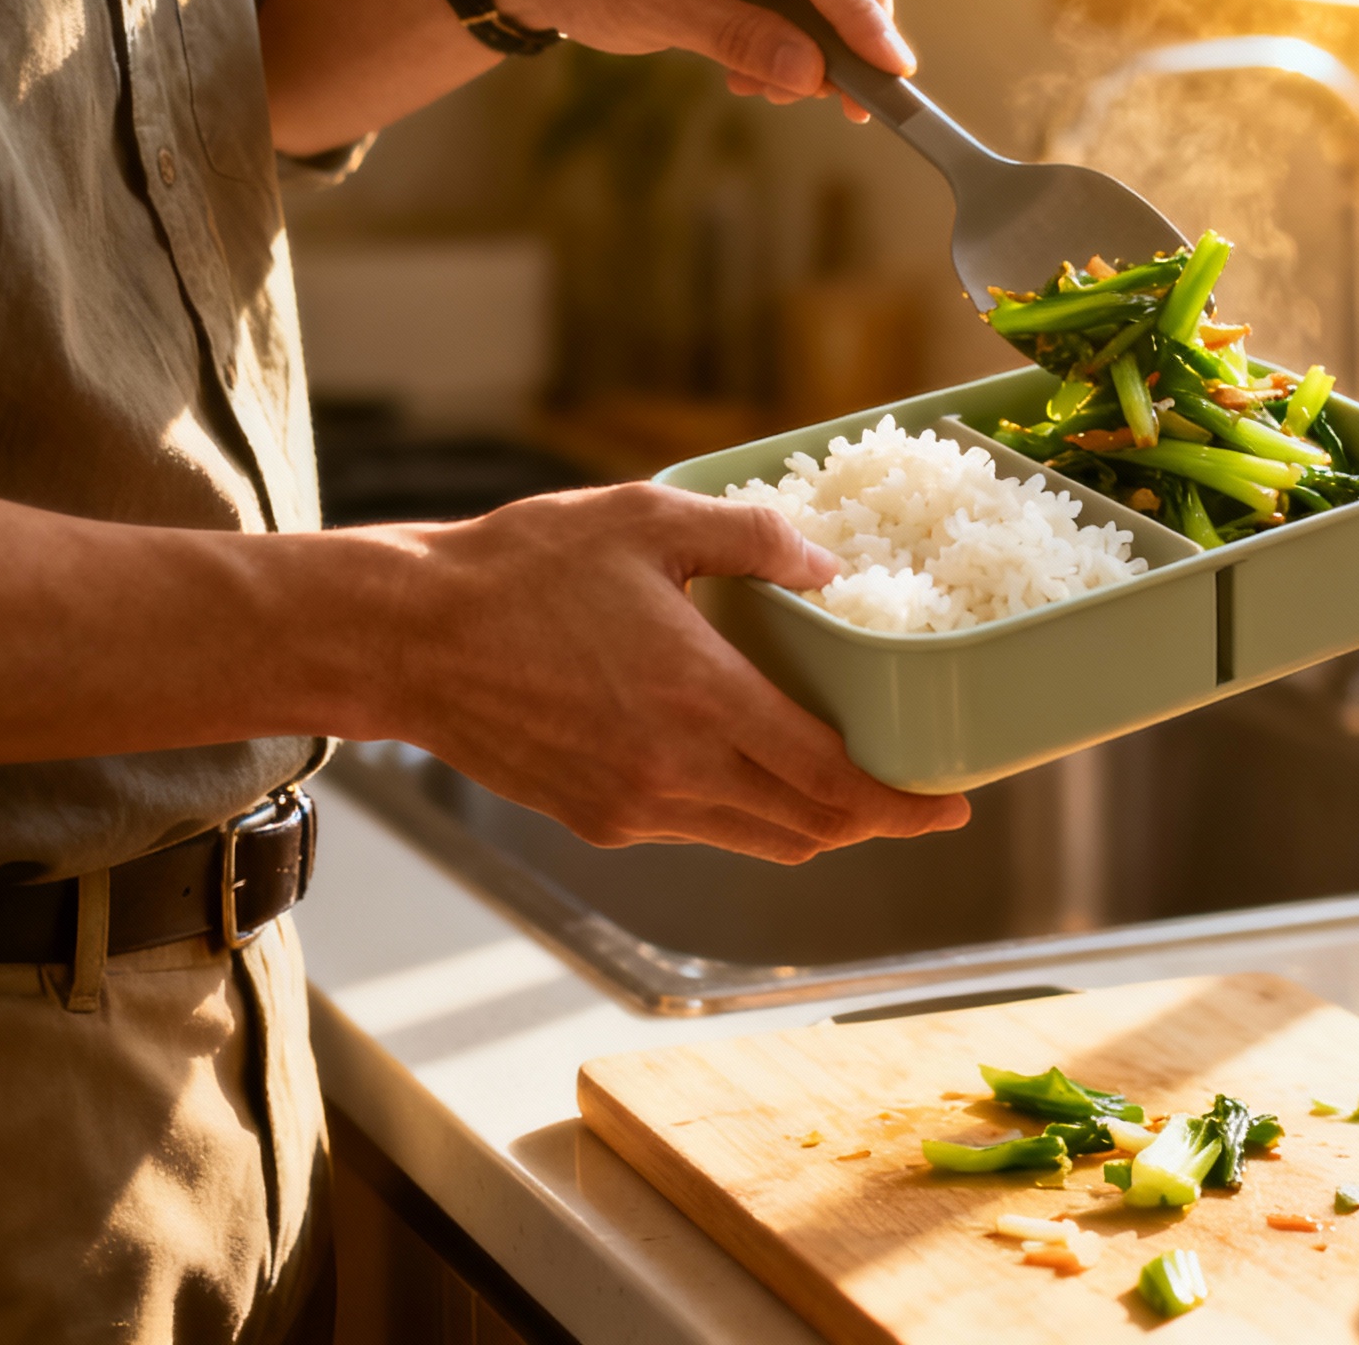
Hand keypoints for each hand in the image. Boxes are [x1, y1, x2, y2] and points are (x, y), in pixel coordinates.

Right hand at [378, 484, 967, 864]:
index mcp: (702, 701)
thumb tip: (830, 566)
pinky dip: (748, 814)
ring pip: (760, 841)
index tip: (955, 804)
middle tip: (919, 797)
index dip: (906, 805)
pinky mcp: (596, 821)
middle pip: (811, 828)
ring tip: (850, 786)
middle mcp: (675, 773)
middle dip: (876, 822)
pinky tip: (756, 769)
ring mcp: (633, 808)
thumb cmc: (519, 569)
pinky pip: (702, 831)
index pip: (833, 782)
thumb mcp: (649, 518)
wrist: (403, 637)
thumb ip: (755, 537)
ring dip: (815, 823)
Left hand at [461, 0, 911, 114]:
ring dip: (828, 32)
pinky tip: (766, 64)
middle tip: (852, 101)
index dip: (858, 12)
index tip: (890, 70)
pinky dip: (806, 22)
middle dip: (855, 26)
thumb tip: (812, 77)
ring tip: (778, 87)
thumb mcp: (656, 9)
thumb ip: (739, 39)